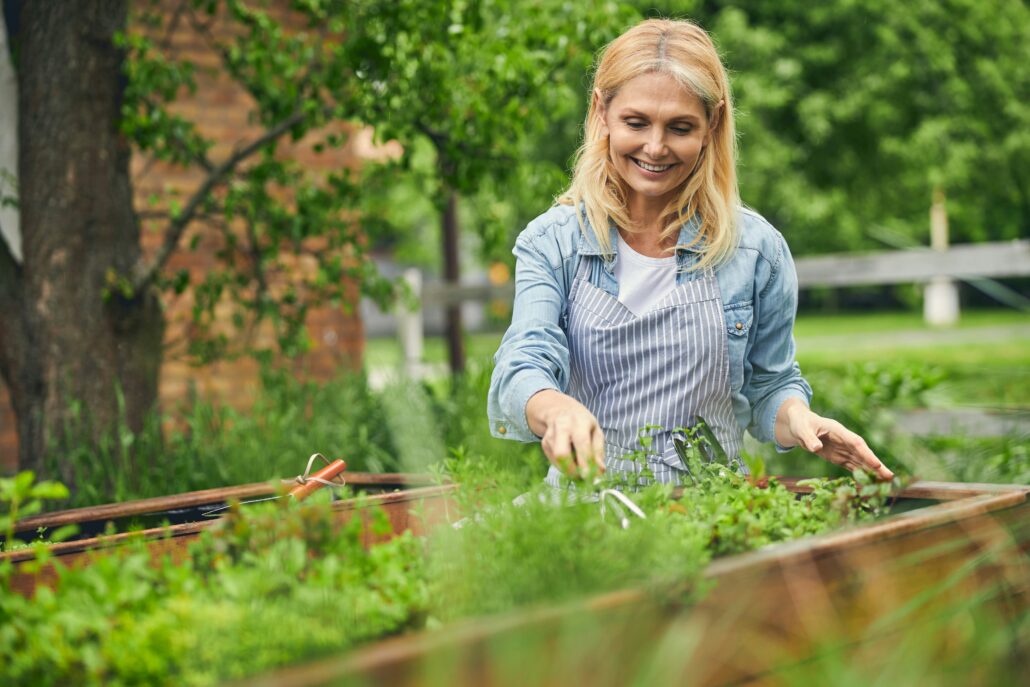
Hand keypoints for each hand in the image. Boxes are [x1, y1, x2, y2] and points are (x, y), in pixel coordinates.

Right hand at [526, 389, 605, 478]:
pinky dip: (563, 466)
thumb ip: (598, 452)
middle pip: (562, 453)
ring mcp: (550, 435)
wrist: (559, 409)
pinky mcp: (544, 443)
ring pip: (556, 459)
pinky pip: (553, 461)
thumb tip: (600, 472)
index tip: (589, 476)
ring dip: (568, 470)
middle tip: (581, 477)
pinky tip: (570, 462)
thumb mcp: (596, 431)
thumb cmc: (582, 423)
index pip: (581, 443)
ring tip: (579, 469)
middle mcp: (562, 426)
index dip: (585, 461)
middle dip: (571, 470)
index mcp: (579, 422)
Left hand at [775, 399, 893, 480]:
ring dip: (872, 472)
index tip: (876, 464)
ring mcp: (843, 449)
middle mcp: (845, 441)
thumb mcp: (801, 430)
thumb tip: (816, 448)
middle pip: (863, 454)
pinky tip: (870, 484)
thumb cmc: (801, 424)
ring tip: (885, 483)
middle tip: (890, 477)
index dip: (866, 454)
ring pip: (860, 462)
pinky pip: (853, 466)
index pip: (856, 443)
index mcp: (838, 431)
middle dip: (876, 465)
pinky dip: (861, 475)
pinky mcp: (839, 457)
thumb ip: (809, 438)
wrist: (799, 425)